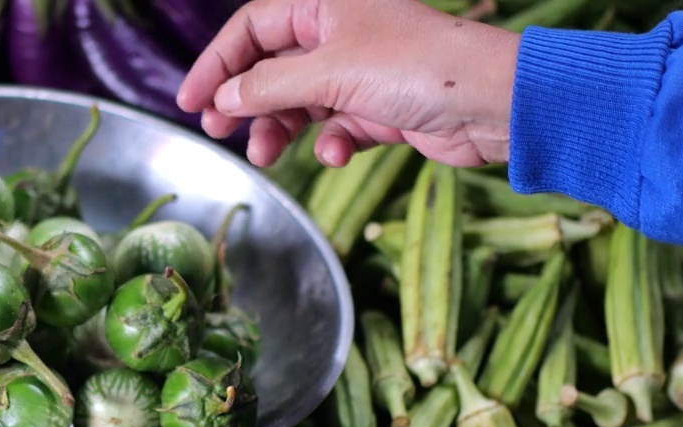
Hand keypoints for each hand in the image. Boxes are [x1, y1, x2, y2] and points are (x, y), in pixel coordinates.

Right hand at [176, 0, 520, 168]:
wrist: (493, 104)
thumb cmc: (417, 69)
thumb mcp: (329, 74)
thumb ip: (268, 87)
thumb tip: (223, 98)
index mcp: (326, 6)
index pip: (252, 27)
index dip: (217, 63)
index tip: (190, 101)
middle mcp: (341, 34)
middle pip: (271, 67)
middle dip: (244, 101)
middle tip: (219, 130)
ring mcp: (361, 73)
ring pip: (299, 103)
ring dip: (280, 130)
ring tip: (265, 155)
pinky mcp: (380, 109)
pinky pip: (336, 127)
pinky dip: (330, 143)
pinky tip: (336, 153)